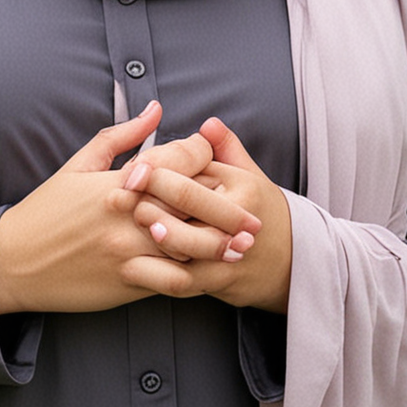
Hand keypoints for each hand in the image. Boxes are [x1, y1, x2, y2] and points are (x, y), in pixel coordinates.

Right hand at [0, 103, 260, 315]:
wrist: (12, 261)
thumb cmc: (46, 209)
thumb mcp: (78, 164)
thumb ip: (121, 136)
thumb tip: (156, 110)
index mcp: (118, 182)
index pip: (176, 162)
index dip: (200, 155)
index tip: (211, 155)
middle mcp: (127, 216)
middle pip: (192, 205)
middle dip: (227, 206)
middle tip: (252, 212)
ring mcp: (128, 252)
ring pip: (189, 247)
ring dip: (220, 246)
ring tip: (242, 244)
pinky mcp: (125, 283)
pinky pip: (171, 283)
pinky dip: (196, 278)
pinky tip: (210, 274)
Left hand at [121, 117, 292, 313]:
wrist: (289, 260)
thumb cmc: (259, 208)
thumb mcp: (249, 173)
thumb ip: (225, 146)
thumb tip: (207, 125)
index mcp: (243, 187)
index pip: (193, 175)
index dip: (157, 170)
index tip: (131, 169)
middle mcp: (238, 221)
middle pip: (186, 207)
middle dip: (149, 201)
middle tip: (117, 199)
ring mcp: (228, 255)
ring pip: (183, 247)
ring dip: (148, 237)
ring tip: (125, 230)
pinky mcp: (218, 282)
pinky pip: (181, 281)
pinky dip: (154, 276)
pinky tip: (129, 268)